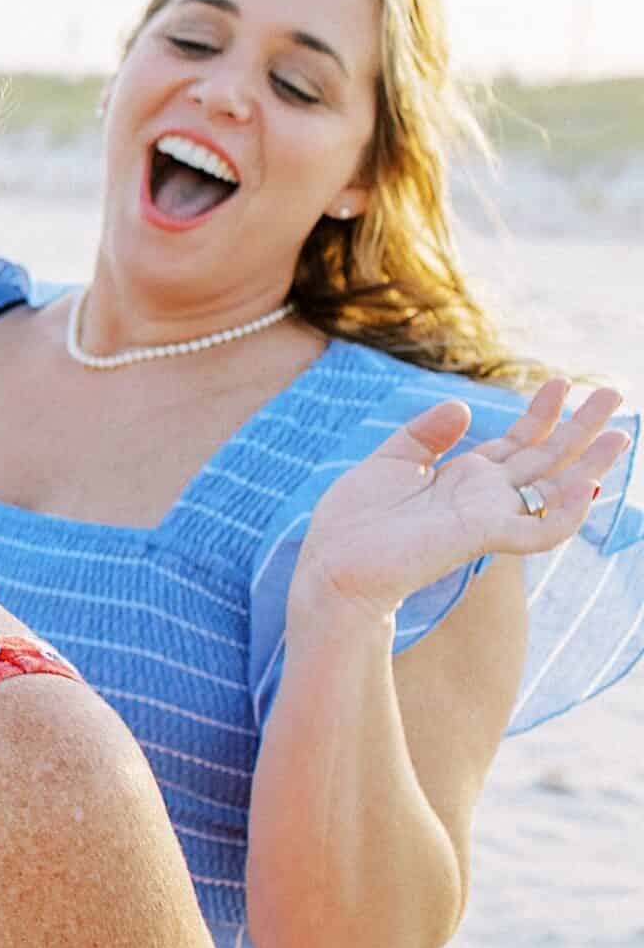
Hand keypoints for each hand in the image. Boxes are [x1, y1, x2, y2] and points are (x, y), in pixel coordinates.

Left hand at [298, 379, 629, 619]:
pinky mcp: (482, 536)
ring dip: (591, 463)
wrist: (333, 565)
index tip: (559, 382)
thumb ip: (426, 435)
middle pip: (546, 458)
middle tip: (612, 393)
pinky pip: (540, 529)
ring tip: (622, 432)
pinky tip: (587, 484)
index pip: (516, 444)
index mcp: (463, 478)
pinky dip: (566, 512)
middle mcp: (483, 496)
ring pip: (555, 490)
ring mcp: (487, 516)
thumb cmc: (354, 522)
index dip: (540, 414)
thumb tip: (464, 405)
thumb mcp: (390, 463)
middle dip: (580, 427)